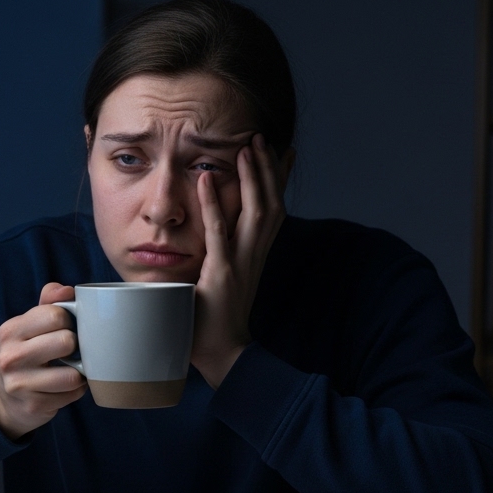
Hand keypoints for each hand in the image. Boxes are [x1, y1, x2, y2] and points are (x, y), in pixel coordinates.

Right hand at [0, 282, 86, 439]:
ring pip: (72, 374)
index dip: (70, 320)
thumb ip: (49, 303)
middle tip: (72, 351)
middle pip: (66, 342)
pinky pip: (73, 394)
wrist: (9, 399)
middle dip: (77, 346)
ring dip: (80, 372)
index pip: (55, 315)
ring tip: (72, 369)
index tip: (67, 328)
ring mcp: (20, 384)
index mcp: (10, 330)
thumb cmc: (29, 354)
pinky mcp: (34, 405)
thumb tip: (67, 290)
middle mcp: (10, 357)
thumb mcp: (31, 326)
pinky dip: (77, 390)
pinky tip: (66, 386)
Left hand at [192, 133, 287, 387]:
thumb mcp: (223, 280)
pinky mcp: (221, 273)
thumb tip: (210, 242)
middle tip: (261, 137)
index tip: (284, 151)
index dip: (280, 180)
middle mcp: (255, 256)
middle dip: (268, 169)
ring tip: (245, 147)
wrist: (221, 355)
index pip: (275, 210)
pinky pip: (219, 233)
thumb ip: (221, 258)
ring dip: (252, 178)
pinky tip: (207, 179)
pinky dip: (215, 205)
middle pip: (272, 203)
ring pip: (256, 212)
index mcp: (256, 256)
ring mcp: (241, 263)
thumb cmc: (214, 320)